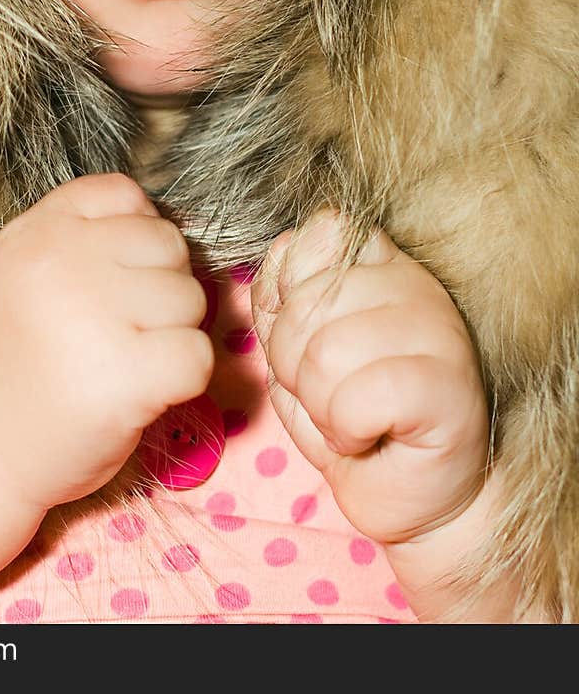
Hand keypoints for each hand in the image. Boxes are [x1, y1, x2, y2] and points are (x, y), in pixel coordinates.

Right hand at [0, 173, 212, 512]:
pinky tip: (145, 390)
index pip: (125, 195)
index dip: (134, 235)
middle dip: (158, 285)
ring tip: (127, 360)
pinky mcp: (125, 377)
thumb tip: (151, 219)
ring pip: (190, 297)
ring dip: (172, 331)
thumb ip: (70, 236)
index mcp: (36, 231)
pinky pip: (197, 355)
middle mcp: (62, 262)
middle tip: (122, 329)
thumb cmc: (3, 362)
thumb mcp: (12, 271)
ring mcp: (94, 317)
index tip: (115, 276)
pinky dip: (184, 377)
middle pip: (167, 244)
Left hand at [252, 211, 489, 545]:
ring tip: (352, 418)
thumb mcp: (296, 354)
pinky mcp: (449, 386)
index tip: (310, 343)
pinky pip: (356, 400)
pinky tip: (372, 436)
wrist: (418, 500)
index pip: (320, 233)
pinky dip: (346, 431)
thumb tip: (283, 257)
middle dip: (293, 366)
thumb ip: (283, 300)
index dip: (290, 296)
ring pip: (324, 354)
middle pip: (304, 303)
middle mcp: (414, 283)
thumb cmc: (355, 421)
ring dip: (320, 405)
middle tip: (331, 395)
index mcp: (380, 263)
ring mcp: (439, 329)